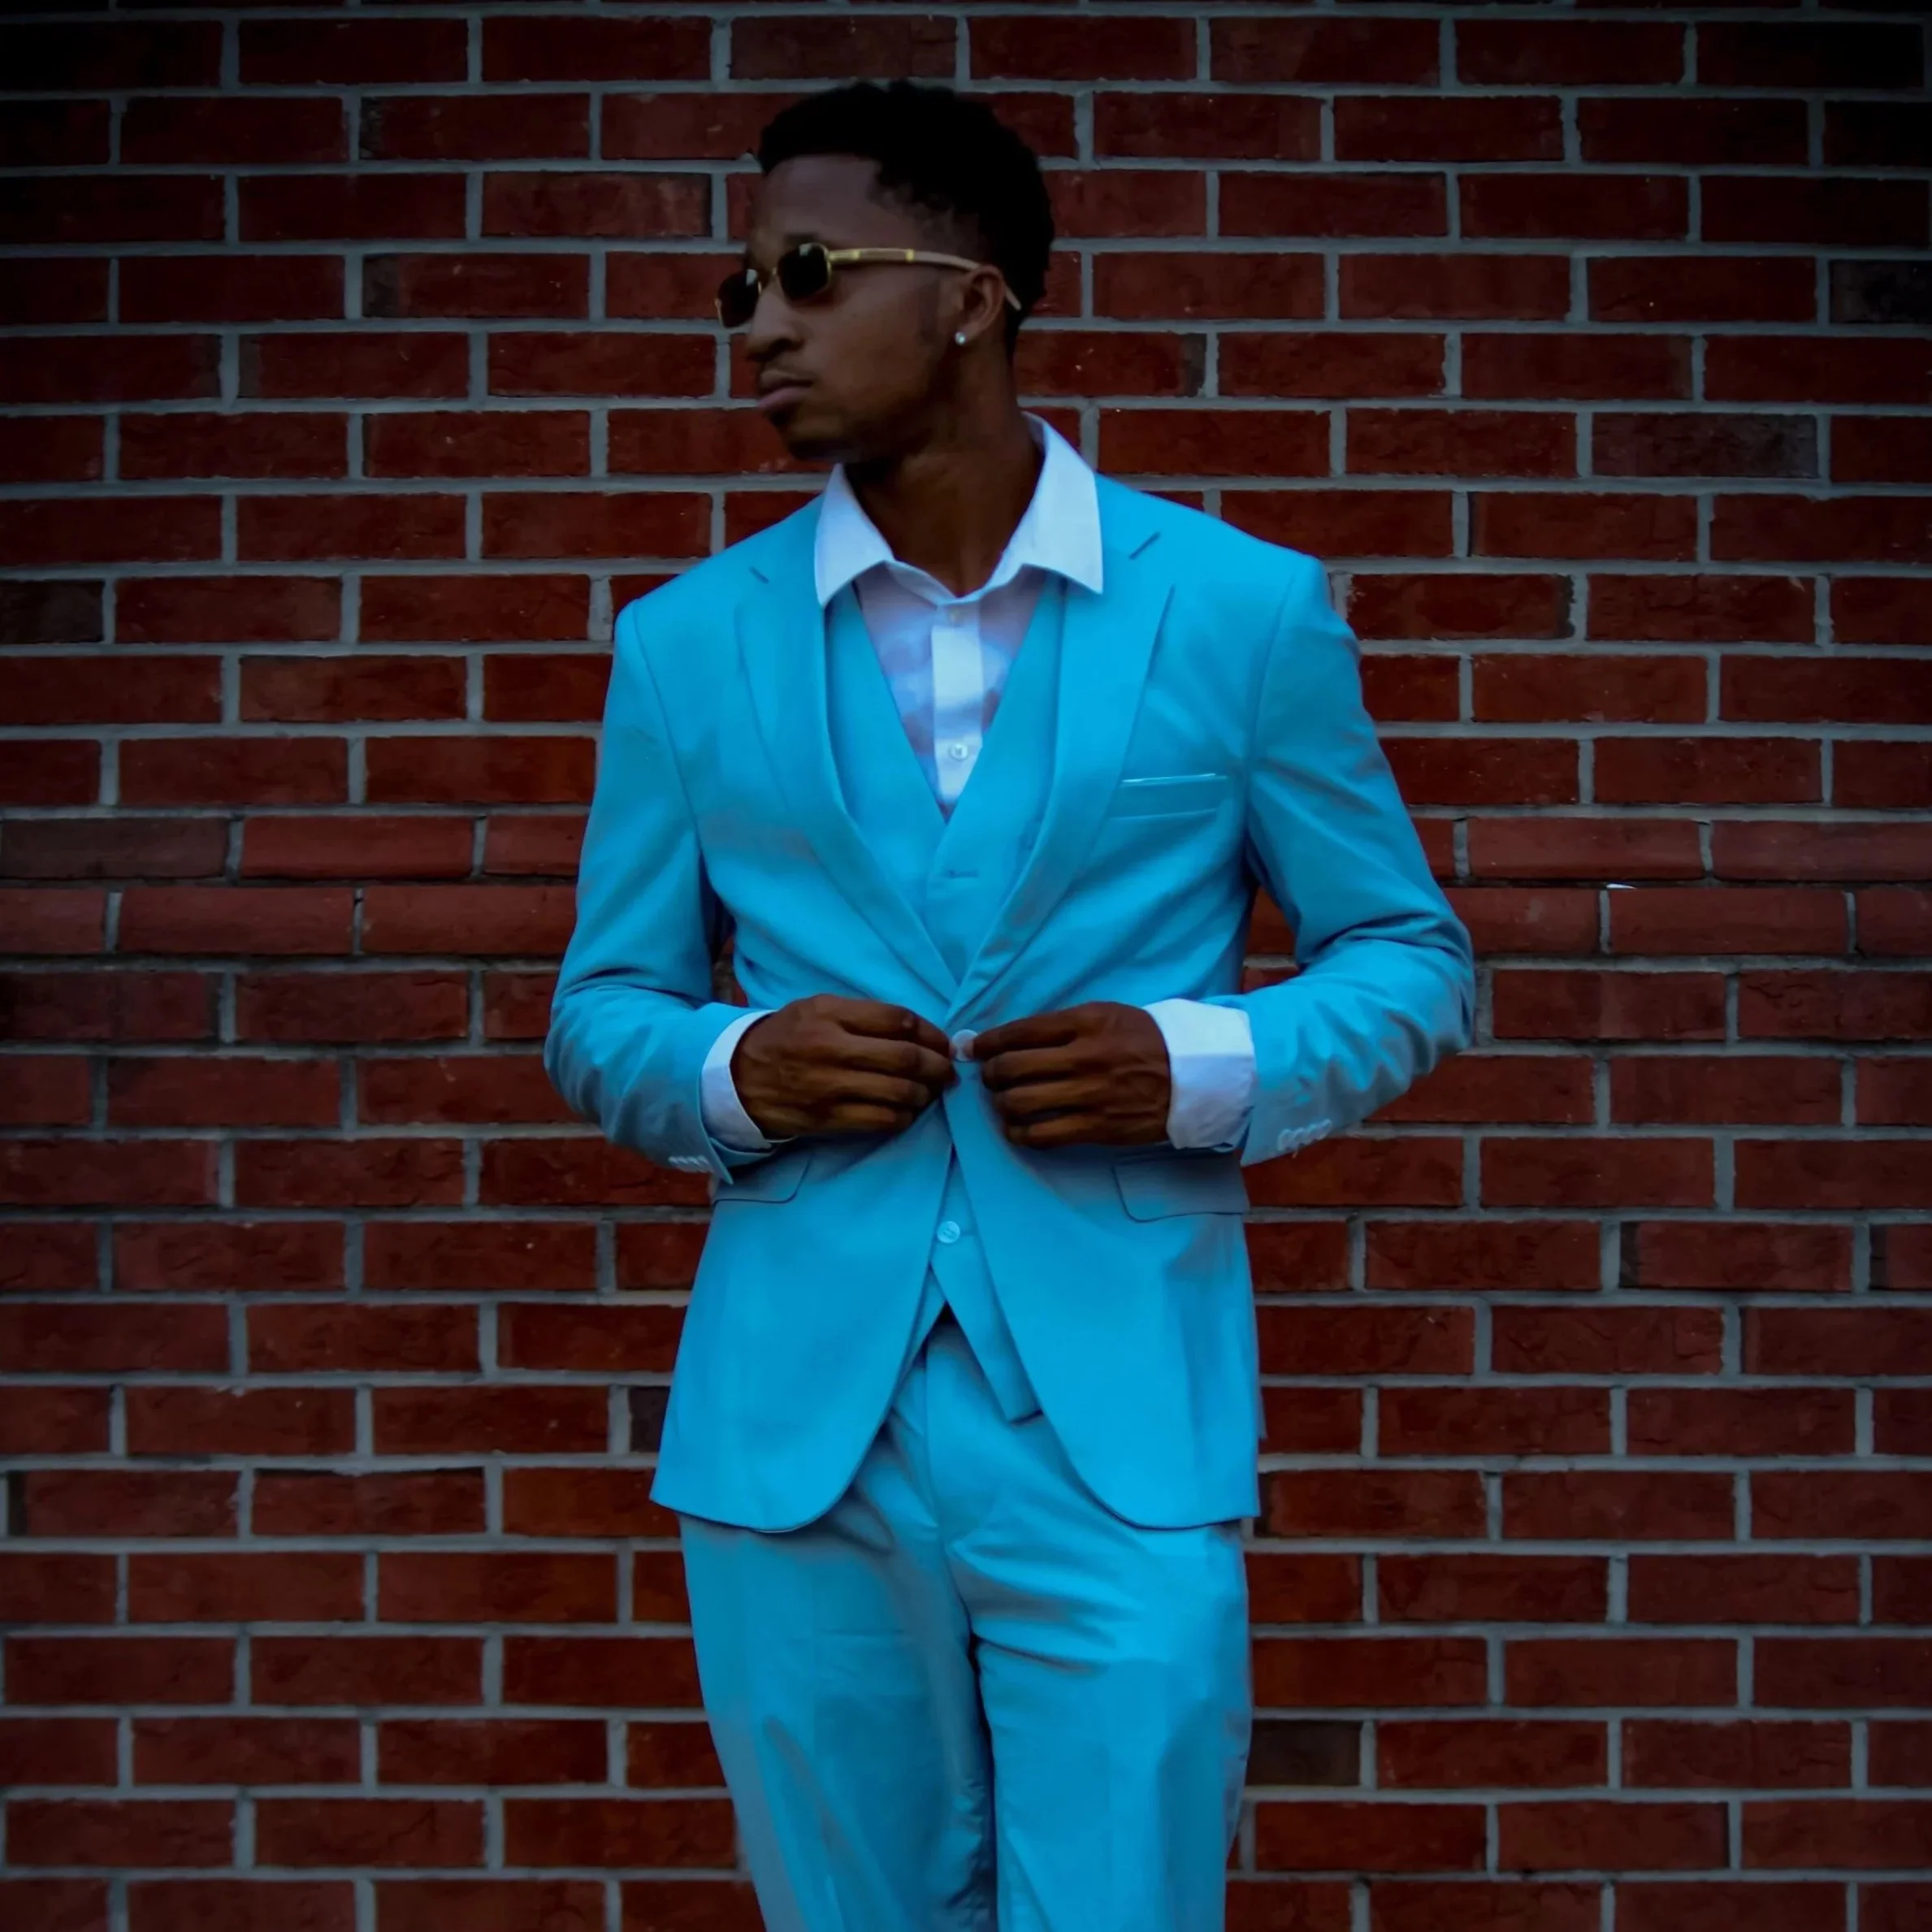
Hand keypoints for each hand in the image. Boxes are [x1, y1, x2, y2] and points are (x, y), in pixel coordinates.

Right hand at [732, 995, 955, 1139]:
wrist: (737, 1077)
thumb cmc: (785, 1037)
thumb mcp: (816, 1008)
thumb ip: (861, 1014)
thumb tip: (916, 1030)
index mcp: (830, 1013)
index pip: (898, 1019)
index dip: (931, 1032)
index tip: (943, 1042)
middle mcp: (831, 1048)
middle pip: (905, 1057)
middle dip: (938, 1066)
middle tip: (948, 1071)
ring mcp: (830, 1086)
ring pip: (899, 1092)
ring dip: (925, 1093)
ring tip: (930, 1092)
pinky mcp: (827, 1118)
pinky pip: (881, 1120)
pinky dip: (904, 1117)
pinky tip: (907, 1111)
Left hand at [972, 1002, 1170, 1149]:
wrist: (1194, 1076)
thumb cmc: (1145, 1040)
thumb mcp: (1106, 1015)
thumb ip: (1062, 1025)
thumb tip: (1010, 1039)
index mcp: (1085, 1022)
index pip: (1019, 1032)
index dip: (987, 1042)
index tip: (974, 1049)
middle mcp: (1083, 1057)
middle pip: (1011, 1068)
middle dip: (990, 1075)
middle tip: (991, 1078)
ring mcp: (1089, 1095)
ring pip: (1019, 1103)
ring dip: (1002, 1105)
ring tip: (1005, 1103)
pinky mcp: (1097, 1128)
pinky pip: (1042, 1135)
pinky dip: (1020, 1133)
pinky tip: (1019, 1129)